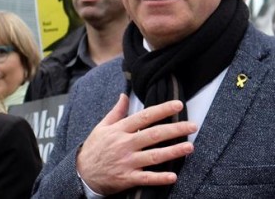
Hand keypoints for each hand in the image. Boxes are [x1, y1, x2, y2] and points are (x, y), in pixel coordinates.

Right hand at [76, 94, 197, 194]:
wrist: (81, 174)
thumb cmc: (94, 149)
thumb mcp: (101, 127)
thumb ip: (116, 112)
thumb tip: (124, 96)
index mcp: (119, 130)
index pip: (144, 117)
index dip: (162, 110)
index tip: (178, 105)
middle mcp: (124, 144)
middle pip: (153, 135)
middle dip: (175, 129)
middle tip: (192, 126)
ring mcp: (126, 162)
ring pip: (153, 156)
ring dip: (173, 152)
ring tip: (190, 147)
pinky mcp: (127, 178)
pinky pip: (146, 178)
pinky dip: (159, 178)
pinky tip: (173, 176)